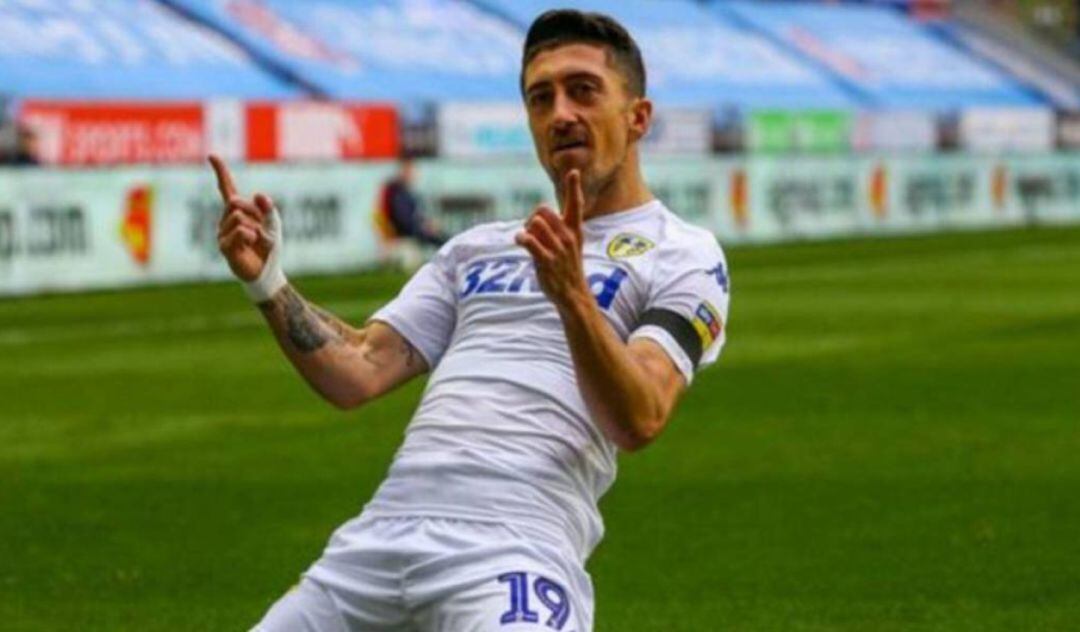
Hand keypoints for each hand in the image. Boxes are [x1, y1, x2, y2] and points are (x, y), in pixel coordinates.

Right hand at [209, 154, 285, 300]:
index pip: (227, 188)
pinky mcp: (224, 246)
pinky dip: (252, 236)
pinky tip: (250, 245)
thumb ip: (269, 208)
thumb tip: (260, 194)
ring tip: (255, 240)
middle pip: (236, 202)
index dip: (220, 171)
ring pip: (238, 216)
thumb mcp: (274, 224)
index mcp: (237, 211)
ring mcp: (222, 233)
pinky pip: (240, 231)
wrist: (266, 270)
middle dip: (253, 213)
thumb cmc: (269, 246)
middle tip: (259, 230)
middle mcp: (226, 219)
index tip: (212, 155)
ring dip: (255, 228)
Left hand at [515, 169, 588, 310]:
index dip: (573, 187)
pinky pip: (530, 241)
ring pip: (535, 223)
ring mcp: (558, 249)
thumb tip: (540, 214)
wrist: (573, 295)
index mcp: (574, 231)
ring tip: (528, 241)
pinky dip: (521, 238)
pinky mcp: (546, 261)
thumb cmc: (568, 267)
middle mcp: (567, 237)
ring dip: (526, 230)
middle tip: (531, 231)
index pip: (575, 204)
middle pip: (543, 210)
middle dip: (532, 217)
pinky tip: (521, 242)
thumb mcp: (570, 245)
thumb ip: (559, 227)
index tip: (573, 171)